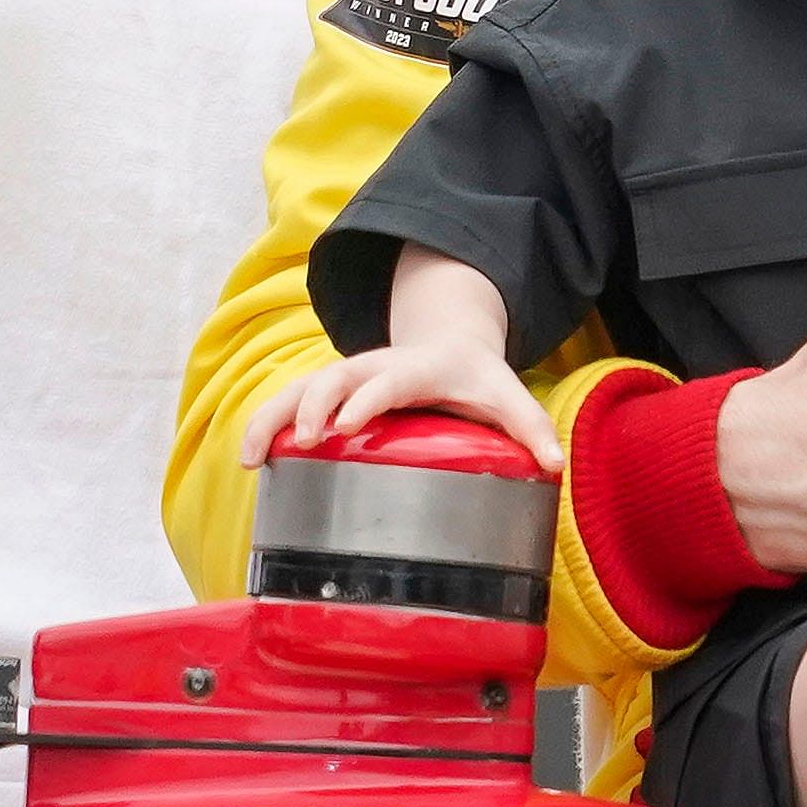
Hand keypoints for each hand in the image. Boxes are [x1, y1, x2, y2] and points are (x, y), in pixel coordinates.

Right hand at [241, 340, 563, 474]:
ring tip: (251, 459)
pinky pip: (288, 404)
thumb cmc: (476, 377)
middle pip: (334, 375)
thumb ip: (530, 427)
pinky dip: (265, 426)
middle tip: (305, 440)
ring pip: (298, 388)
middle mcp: (374, 368)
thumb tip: (556, 463)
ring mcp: (346, 378)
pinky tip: (251, 461)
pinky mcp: (329, 394)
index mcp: (418, 368)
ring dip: (272, 418)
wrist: (448, 342)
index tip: (350, 423)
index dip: (369, 398)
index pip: (390, 379)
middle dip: (313, 404)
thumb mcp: (508, 394)